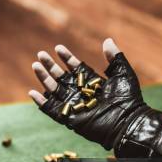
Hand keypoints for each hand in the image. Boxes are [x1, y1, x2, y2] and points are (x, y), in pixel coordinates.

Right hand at [28, 38, 144, 149]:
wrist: (126, 121)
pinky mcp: (69, 118)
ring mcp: (74, 105)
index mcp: (92, 83)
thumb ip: (115, 58)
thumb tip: (107, 40)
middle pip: (62, 77)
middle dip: (51, 66)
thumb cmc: (128, 98)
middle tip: (40, 54)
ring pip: (54, 90)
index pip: (76, 68)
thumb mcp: (123, 74)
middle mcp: (81, 93)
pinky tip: (33, 92)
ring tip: (36, 66)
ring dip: (44, 78)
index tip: (58, 48)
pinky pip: (52, 110)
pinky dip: (42, 102)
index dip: (67, 57)